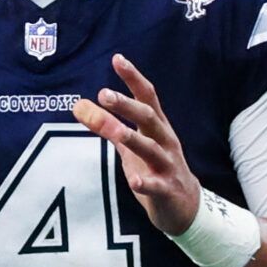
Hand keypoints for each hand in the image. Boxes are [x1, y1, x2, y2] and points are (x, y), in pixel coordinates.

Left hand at [72, 54, 199, 233]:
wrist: (186, 207)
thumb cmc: (156, 170)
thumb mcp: (132, 147)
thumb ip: (109, 127)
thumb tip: (80, 106)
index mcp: (158, 128)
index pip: (148, 97)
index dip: (133, 78)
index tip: (117, 59)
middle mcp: (165, 142)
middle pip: (149, 118)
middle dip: (128, 106)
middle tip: (103, 94)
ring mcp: (168, 166)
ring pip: (151, 149)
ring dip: (133, 139)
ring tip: (115, 130)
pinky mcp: (167, 190)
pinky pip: (156, 186)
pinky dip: (146, 182)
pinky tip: (135, 181)